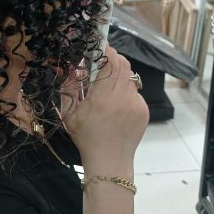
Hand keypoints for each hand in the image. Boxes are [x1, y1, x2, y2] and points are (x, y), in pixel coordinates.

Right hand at [59, 47, 148, 168]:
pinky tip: (117, 106)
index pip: (111, 61)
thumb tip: (72, 65)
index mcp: (102, 97)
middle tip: (102, 66)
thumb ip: (69, 86)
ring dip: (119, 76)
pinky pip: (135, 92)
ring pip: (130, 77)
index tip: (98, 51)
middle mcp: (122, 98)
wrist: (110, 162)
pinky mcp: (144, 111)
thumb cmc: (86, 137)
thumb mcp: (69, 113)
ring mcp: (136, 104)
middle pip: (124, 64)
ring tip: (108, 89)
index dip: (106, 51)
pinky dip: (125, 92)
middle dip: (113, 60)